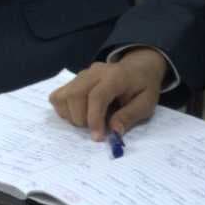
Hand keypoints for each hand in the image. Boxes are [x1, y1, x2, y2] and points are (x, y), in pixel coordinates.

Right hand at [51, 49, 170, 140]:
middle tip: (95, 130)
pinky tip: (78, 114)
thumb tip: (114, 131)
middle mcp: (95, 72)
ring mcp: (82, 75)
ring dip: (71, 116)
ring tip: (87, 121)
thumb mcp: (146, 104)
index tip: (98, 137)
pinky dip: (64, 109)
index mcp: (115, 76)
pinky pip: (58, 95)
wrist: (138, 68)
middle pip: (75, 95)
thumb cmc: (143, 87)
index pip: (97, 96)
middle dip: (82, 119)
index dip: (94, 119)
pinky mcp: (74, 80)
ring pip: (63, 95)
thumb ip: (129, 116)